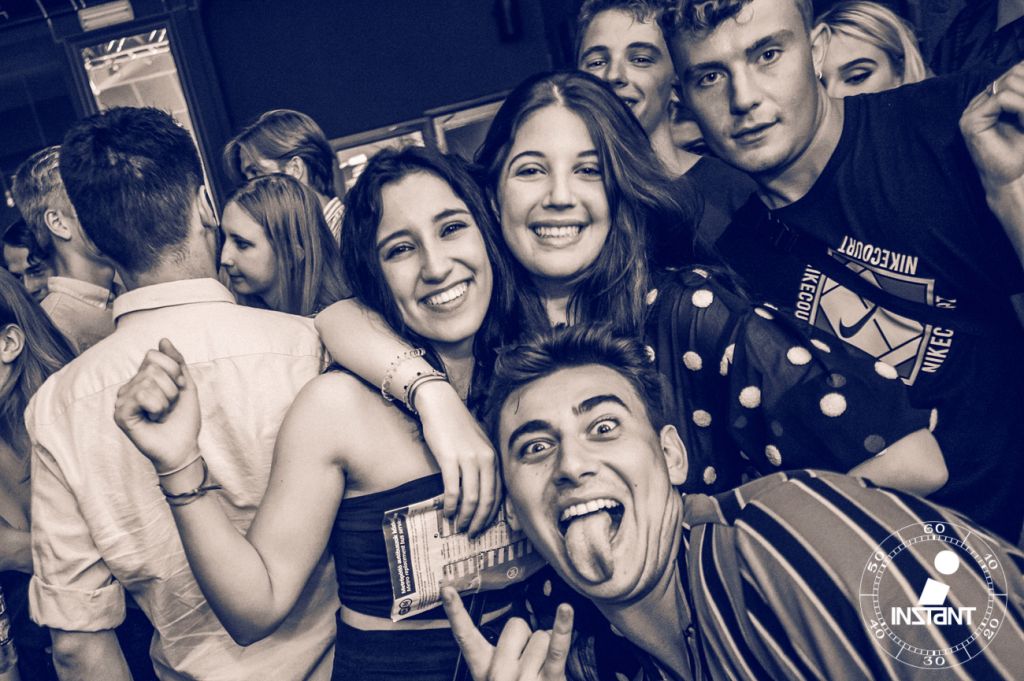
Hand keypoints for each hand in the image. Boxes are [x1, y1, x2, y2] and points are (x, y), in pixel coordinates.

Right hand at [114, 338, 200, 472]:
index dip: (174, 371)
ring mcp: (122, 400)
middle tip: (169, 406)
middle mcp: (129, 386)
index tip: (179, 389)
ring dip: (166, 400)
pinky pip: (141, 395)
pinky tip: (153, 418)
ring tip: (162, 413)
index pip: (154, 355)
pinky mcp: (120, 414)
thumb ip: (176, 362)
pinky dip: (157, 407)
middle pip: (152, 367)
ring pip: (148, 381)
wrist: (183, 447)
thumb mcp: (185, 385)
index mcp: (143, 378)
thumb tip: (163, 340)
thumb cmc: (184, 419)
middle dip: (171, 387)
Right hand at [415, 380, 501, 535]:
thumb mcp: (478, 444)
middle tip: (470, 534)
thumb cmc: (457, 425)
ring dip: (464, 516)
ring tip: (457, 526)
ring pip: (471, 498)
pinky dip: (450, 505)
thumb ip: (482, 465)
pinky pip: (453, 489)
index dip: (490, 514)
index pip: (498, 494)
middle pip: (487, 500)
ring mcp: (468, 459)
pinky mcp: (450, 458)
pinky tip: (446, 512)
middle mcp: (485, 459)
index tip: (482, 526)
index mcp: (494, 458)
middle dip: (479, 521)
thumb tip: (479, 492)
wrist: (440, 404)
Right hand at [443, 587, 571, 680]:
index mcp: (484, 669)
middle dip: (528, 635)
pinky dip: (563, 627)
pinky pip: (556, 649)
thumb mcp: (501, 676)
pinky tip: (565, 609)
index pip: (465, 636)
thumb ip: (505, 652)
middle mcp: (499, 675)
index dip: (455, 612)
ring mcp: (525, 679)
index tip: (446, 588)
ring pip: (540, 634)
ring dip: (547, 647)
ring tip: (544, 672)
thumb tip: (523, 628)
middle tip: (530, 661)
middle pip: (516, 625)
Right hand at [961, 61, 1023, 190]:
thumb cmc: (1021, 150)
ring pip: (1008, 84)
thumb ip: (1023, 95)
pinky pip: (1001, 99)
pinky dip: (1020, 106)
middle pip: (1012, 73)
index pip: (1015, 71)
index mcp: (990, 99)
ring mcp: (971, 112)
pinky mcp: (970, 122)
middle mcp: (978, 102)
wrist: (1011, 177)